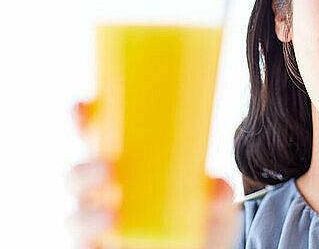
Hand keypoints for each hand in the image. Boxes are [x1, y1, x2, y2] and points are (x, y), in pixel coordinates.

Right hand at [66, 102, 240, 248]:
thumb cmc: (201, 222)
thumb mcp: (217, 204)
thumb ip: (219, 192)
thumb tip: (214, 188)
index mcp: (129, 168)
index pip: (99, 139)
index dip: (84, 120)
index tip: (84, 108)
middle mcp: (107, 193)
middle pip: (78, 175)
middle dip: (84, 170)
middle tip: (108, 170)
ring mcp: (100, 224)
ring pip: (75, 216)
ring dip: (86, 215)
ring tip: (112, 218)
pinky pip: (81, 247)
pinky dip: (87, 243)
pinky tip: (102, 243)